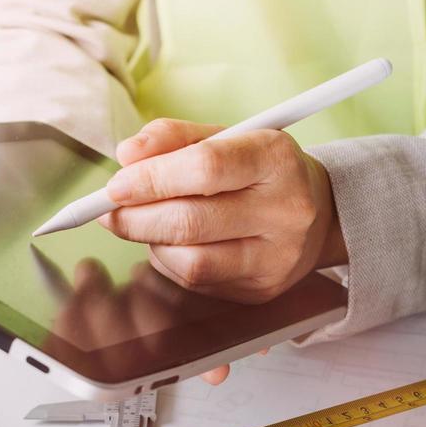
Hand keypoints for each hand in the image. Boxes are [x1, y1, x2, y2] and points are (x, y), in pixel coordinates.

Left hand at [101, 119, 347, 304]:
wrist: (316, 211)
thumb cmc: (256, 169)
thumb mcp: (223, 137)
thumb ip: (171, 138)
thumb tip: (126, 155)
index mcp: (275, 159)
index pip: (204, 167)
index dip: (150, 178)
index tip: (115, 185)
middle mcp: (285, 210)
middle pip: (191, 222)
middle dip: (136, 217)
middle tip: (110, 210)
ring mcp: (277, 256)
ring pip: (190, 261)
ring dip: (151, 242)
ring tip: (145, 223)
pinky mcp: (262, 289)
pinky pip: (196, 282)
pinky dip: (169, 261)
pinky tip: (171, 243)